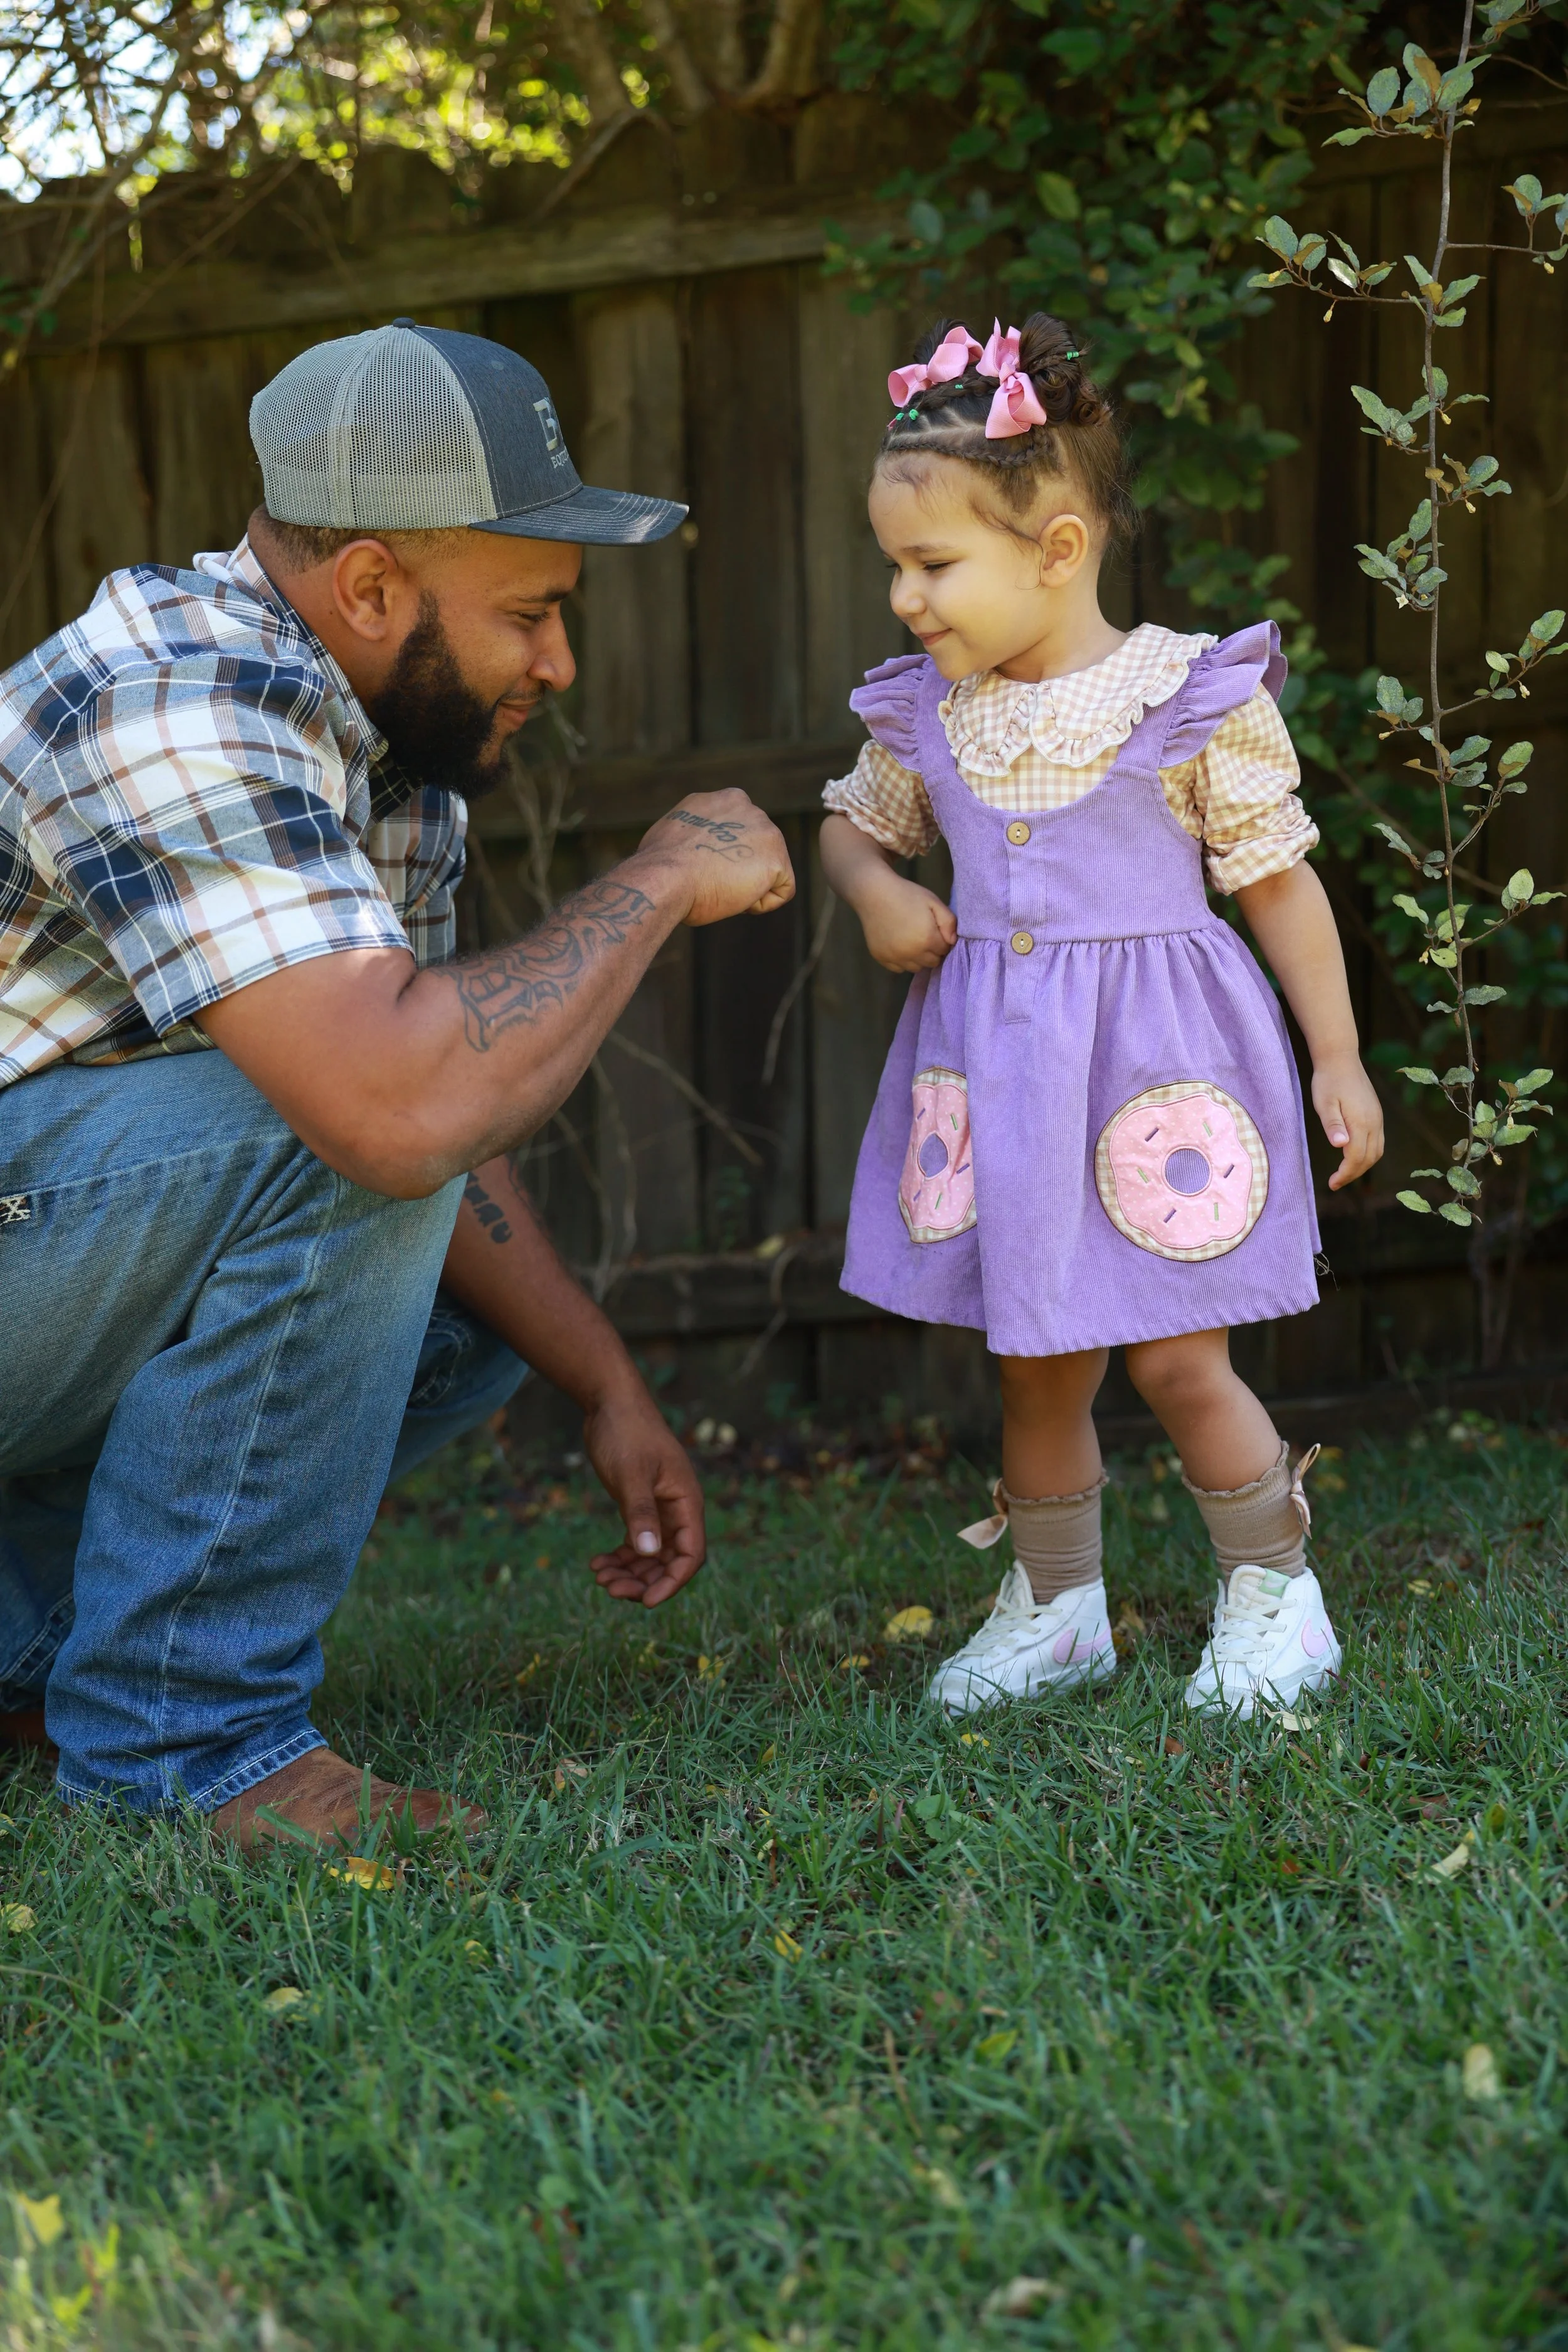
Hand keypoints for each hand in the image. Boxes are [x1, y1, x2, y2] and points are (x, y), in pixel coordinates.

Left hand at [583, 1385, 705, 1606]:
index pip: (690, 1554)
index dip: (672, 1582)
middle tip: (609, 1590)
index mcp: (686, 1502)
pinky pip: (635, 1542)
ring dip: (628, 1572)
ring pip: (650, 1555)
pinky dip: (619, 1556)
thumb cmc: (626, 1432)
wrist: (610, 1402)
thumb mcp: (630, 1474)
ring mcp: (658, 1508)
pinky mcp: (639, 1505)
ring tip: (599, 1577)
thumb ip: (640, 1513)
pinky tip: (597, 1563)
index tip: (646, 1602)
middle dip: (643, 1580)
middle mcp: (677, 1509)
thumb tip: (649, 1553)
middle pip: (669, 1560)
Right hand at [636, 790, 795, 926]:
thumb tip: (694, 846)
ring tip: (720, 888)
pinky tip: (737, 901)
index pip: (738, 833)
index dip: (722, 857)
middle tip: (710, 882)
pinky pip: (782, 891)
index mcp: (725, 799)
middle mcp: (750, 808)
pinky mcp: (777, 861)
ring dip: (748, 886)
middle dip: (739, 870)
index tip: (703, 868)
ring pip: (770, 870)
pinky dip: (760, 903)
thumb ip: (699, 833)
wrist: (665, 877)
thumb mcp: (677, 832)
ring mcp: (767, 832)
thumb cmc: (661, 865)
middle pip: (757, 850)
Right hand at [857, 870, 957, 972]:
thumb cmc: (907, 895)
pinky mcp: (881, 958)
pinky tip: (900, 945)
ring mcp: (895, 957)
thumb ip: (949, 922)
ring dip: (919, 958)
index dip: (943, 940)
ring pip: (916, 968)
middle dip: (933, 951)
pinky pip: (899, 969)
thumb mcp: (933, 902)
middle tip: (925, 935)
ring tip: (913, 940)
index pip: (945, 950)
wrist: (874, 893)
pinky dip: (903, 960)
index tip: (936, 930)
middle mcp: (911, 953)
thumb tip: (952, 942)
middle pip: (932, 962)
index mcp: (927, 939)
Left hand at [1312, 1053, 1384, 1190]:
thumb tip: (1340, 1145)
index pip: (1357, 1158)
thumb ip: (1333, 1124)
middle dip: (1354, 1174)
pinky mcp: (1376, 1114)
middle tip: (1336, 1182)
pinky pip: (1377, 1141)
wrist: (1340, 1058)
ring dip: (1363, 1166)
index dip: (1346, 1174)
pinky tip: (1353, 1155)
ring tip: (1344, 1173)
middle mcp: (1374, 1122)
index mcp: (1361, 1122)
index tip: (1332, 1183)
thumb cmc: (1328, 1081)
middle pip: (1370, 1158)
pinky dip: (1367, 1154)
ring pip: (1377, 1151)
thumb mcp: (1324, 1103)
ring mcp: (1378, 1118)